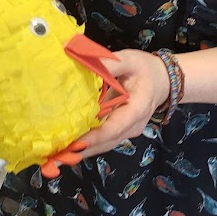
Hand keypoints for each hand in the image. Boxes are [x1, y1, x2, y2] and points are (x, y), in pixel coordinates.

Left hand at [42, 50, 169, 176]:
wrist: (162, 80)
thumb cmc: (146, 69)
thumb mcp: (129, 60)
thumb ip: (109, 64)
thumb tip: (82, 63)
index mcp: (137, 109)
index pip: (114, 128)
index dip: (94, 137)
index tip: (74, 143)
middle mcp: (132, 126)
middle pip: (105, 142)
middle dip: (80, 149)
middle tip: (54, 155)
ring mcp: (125, 131)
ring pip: (102, 145)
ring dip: (79, 150)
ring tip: (54, 155)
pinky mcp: (118, 131)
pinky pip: (101, 140)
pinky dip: (83, 144)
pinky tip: (64, 145)